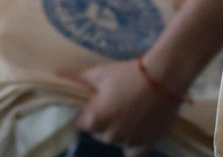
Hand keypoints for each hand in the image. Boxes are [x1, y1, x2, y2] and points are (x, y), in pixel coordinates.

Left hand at [59, 60, 180, 155]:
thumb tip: (58, 73)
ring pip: (116, 140)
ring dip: (119, 130)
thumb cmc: (128, 73)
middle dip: (104, 121)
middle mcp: (109, 136)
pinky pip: (132, 152)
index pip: (82, 123)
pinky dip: (132, 144)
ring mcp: (128, 142)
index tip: (100, 101)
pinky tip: (136, 131)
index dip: (90, 111)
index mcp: (95, 120)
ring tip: (131, 111)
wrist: (164, 76)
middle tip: (117, 103)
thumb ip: (77, 77)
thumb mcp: (100, 73)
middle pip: (99, 132)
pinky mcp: (145, 144)